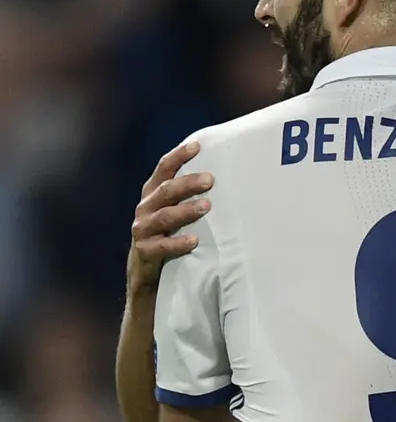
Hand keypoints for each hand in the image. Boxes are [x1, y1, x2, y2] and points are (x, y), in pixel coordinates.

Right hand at [127, 142, 213, 296]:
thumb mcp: (178, 213)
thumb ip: (191, 197)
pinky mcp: (144, 252)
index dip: (178, 156)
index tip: (197, 146)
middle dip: (188, 183)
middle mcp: (145, 209)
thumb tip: (227, 178)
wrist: (148, 275)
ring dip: (185, 211)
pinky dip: (177, 243)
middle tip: (210, 180)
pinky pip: (160, 246)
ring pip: (163, 217)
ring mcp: (143, 231)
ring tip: (206, 207)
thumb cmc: (171, 236)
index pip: (163, 169)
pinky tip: (194, 241)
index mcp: (153, 195)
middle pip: (165, 191)